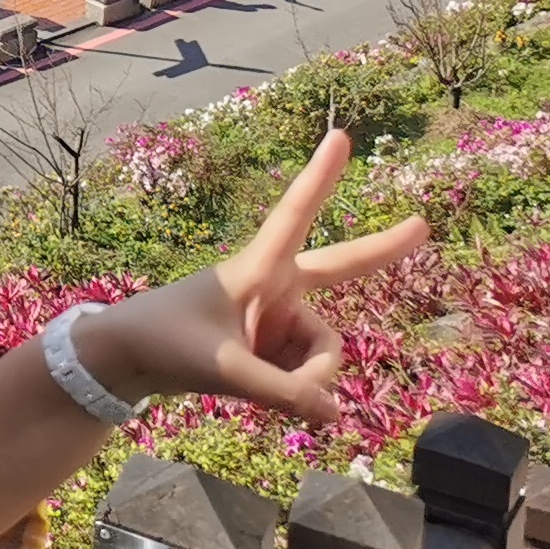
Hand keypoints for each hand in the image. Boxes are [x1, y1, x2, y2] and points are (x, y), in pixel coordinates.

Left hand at [89, 129, 427, 420]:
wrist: (126, 361)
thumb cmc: (165, 344)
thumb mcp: (225, 369)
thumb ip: (284, 393)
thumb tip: (336, 412)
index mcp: (256, 270)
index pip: (294, 216)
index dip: (319, 178)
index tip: (339, 136)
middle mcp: (275, 289)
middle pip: (338, 268)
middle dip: (380, 248)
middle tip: (423, 223)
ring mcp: (278, 319)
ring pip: (322, 354)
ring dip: (305, 380)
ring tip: (255, 387)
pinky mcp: (274, 349)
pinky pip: (306, 376)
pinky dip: (293, 392)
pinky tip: (261, 397)